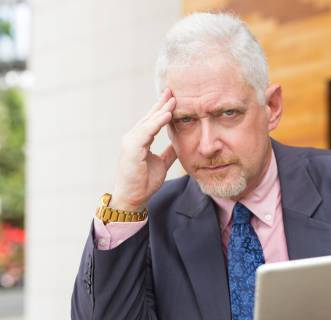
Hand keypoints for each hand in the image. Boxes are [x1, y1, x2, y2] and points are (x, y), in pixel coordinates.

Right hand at [111, 88, 176, 210]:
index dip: (163, 108)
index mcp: (140, 140)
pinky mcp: (131, 148)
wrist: (133, 198)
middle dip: (162, 103)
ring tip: (174, 100)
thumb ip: (169, 152)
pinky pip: (146, 132)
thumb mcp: (162, 163)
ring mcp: (130, 142)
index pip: (152, 120)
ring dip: (161, 110)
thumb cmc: (144, 182)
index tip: (174, 97)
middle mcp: (133, 137)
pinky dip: (157, 123)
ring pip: (148, 122)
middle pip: (150, 116)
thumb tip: (179, 143)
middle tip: (173, 90)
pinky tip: (167, 115)